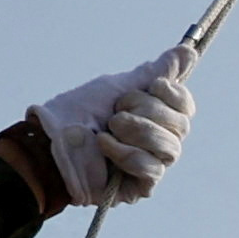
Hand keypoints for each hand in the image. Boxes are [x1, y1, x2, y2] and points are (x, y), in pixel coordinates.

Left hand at [31, 37, 198, 206]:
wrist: (50, 138)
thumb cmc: (79, 111)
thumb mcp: (119, 86)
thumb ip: (154, 72)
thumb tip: (187, 51)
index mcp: (156, 115)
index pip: (185, 106)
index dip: (174, 94)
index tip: (154, 86)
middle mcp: (158, 141)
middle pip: (181, 126)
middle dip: (148, 112)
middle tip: (117, 110)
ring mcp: (151, 164)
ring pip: (171, 148)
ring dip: (138, 131)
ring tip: (110, 126)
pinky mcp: (139, 186)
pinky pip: (152, 169)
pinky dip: (127, 153)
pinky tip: (104, 145)